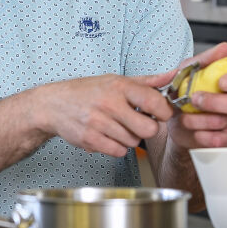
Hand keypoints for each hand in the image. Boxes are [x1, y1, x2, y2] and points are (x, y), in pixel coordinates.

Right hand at [27, 74, 176, 158]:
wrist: (54, 104)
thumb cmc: (87, 92)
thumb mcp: (116, 80)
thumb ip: (146, 81)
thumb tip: (172, 75)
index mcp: (119, 86)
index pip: (154, 101)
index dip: (164, 111)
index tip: (160, 113)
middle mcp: (109, 104)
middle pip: (148, 129)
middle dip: (148, 129)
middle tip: (140, 123)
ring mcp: (99, 123)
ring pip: (133, 142)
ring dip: (130, 138)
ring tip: (118, 127)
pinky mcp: (90, 139)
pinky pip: (118, 151)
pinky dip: (117, 147)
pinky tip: (109, 136)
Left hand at [143, 42, 226, 149]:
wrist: (171, 120)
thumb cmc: (183, 93)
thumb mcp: (187, 71)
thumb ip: (206, 59)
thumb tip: (225, 48)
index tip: (223, 82)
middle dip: (217, 102)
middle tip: (196, 99)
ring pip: (226, 121)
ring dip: (200, 119)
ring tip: (185, 116)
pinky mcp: (224, 138)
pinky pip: (220, 139)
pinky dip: (202, 135)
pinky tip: (193, 129)